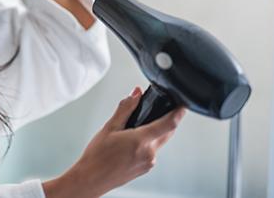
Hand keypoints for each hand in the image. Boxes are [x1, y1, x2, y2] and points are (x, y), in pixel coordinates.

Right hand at [42, 87, 186, 197]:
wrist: (91, 178)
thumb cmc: (97, 156)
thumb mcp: (109, 127)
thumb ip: (125, 109)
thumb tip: (136, 94)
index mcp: (140, 141)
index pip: (168, 124)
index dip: (178, 113)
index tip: (182, 106)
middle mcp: (148, 153)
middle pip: (166, 133)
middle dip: (164, 121)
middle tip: (154, 112)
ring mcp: (148, 163)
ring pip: (159, 142)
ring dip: (153, 133)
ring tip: (133, 130)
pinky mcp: (145, 168)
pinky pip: (152, 151)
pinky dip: (147, 143)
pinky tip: (131, 143)